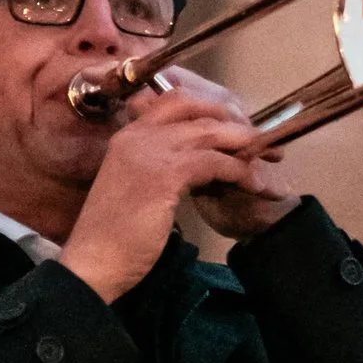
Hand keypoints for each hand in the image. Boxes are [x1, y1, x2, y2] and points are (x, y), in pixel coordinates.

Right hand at [61, 80, 294, 302]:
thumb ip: (158, 167)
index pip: (174, 99)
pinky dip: (239, 171)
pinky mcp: (164, 175)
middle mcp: (137, 135)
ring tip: (269, 158)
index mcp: (128, 136)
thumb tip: (196, 165)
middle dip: (232, 117)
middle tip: (260, 138)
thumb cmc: (113, 235)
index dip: (209, 107)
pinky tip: (253, 184)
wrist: (93, 263)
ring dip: (244, 144)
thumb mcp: (135, 188)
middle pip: (195, 106)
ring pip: (209, 132)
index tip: (234, 124)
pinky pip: (214, 162)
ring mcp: (149, 152)